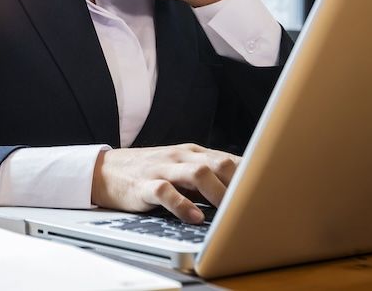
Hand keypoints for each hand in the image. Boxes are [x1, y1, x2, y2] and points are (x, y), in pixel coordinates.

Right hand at [90, 144, 240, 223]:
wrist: (106, 171)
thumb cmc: (150, 172)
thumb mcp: (181, 168)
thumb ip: (207, 176)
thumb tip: (241, 192)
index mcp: (193, 153)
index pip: (229, 159)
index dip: (250, 176)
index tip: (266, 194)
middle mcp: (181, 157)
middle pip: (218, 163)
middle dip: (238, 184)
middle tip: (248, 205)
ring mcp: (163, 168)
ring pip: (197, 173)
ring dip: (216, 193)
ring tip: (227, 212)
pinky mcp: (145, 185)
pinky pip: (166, 192)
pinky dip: (183, 206)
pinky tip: (194, 218)